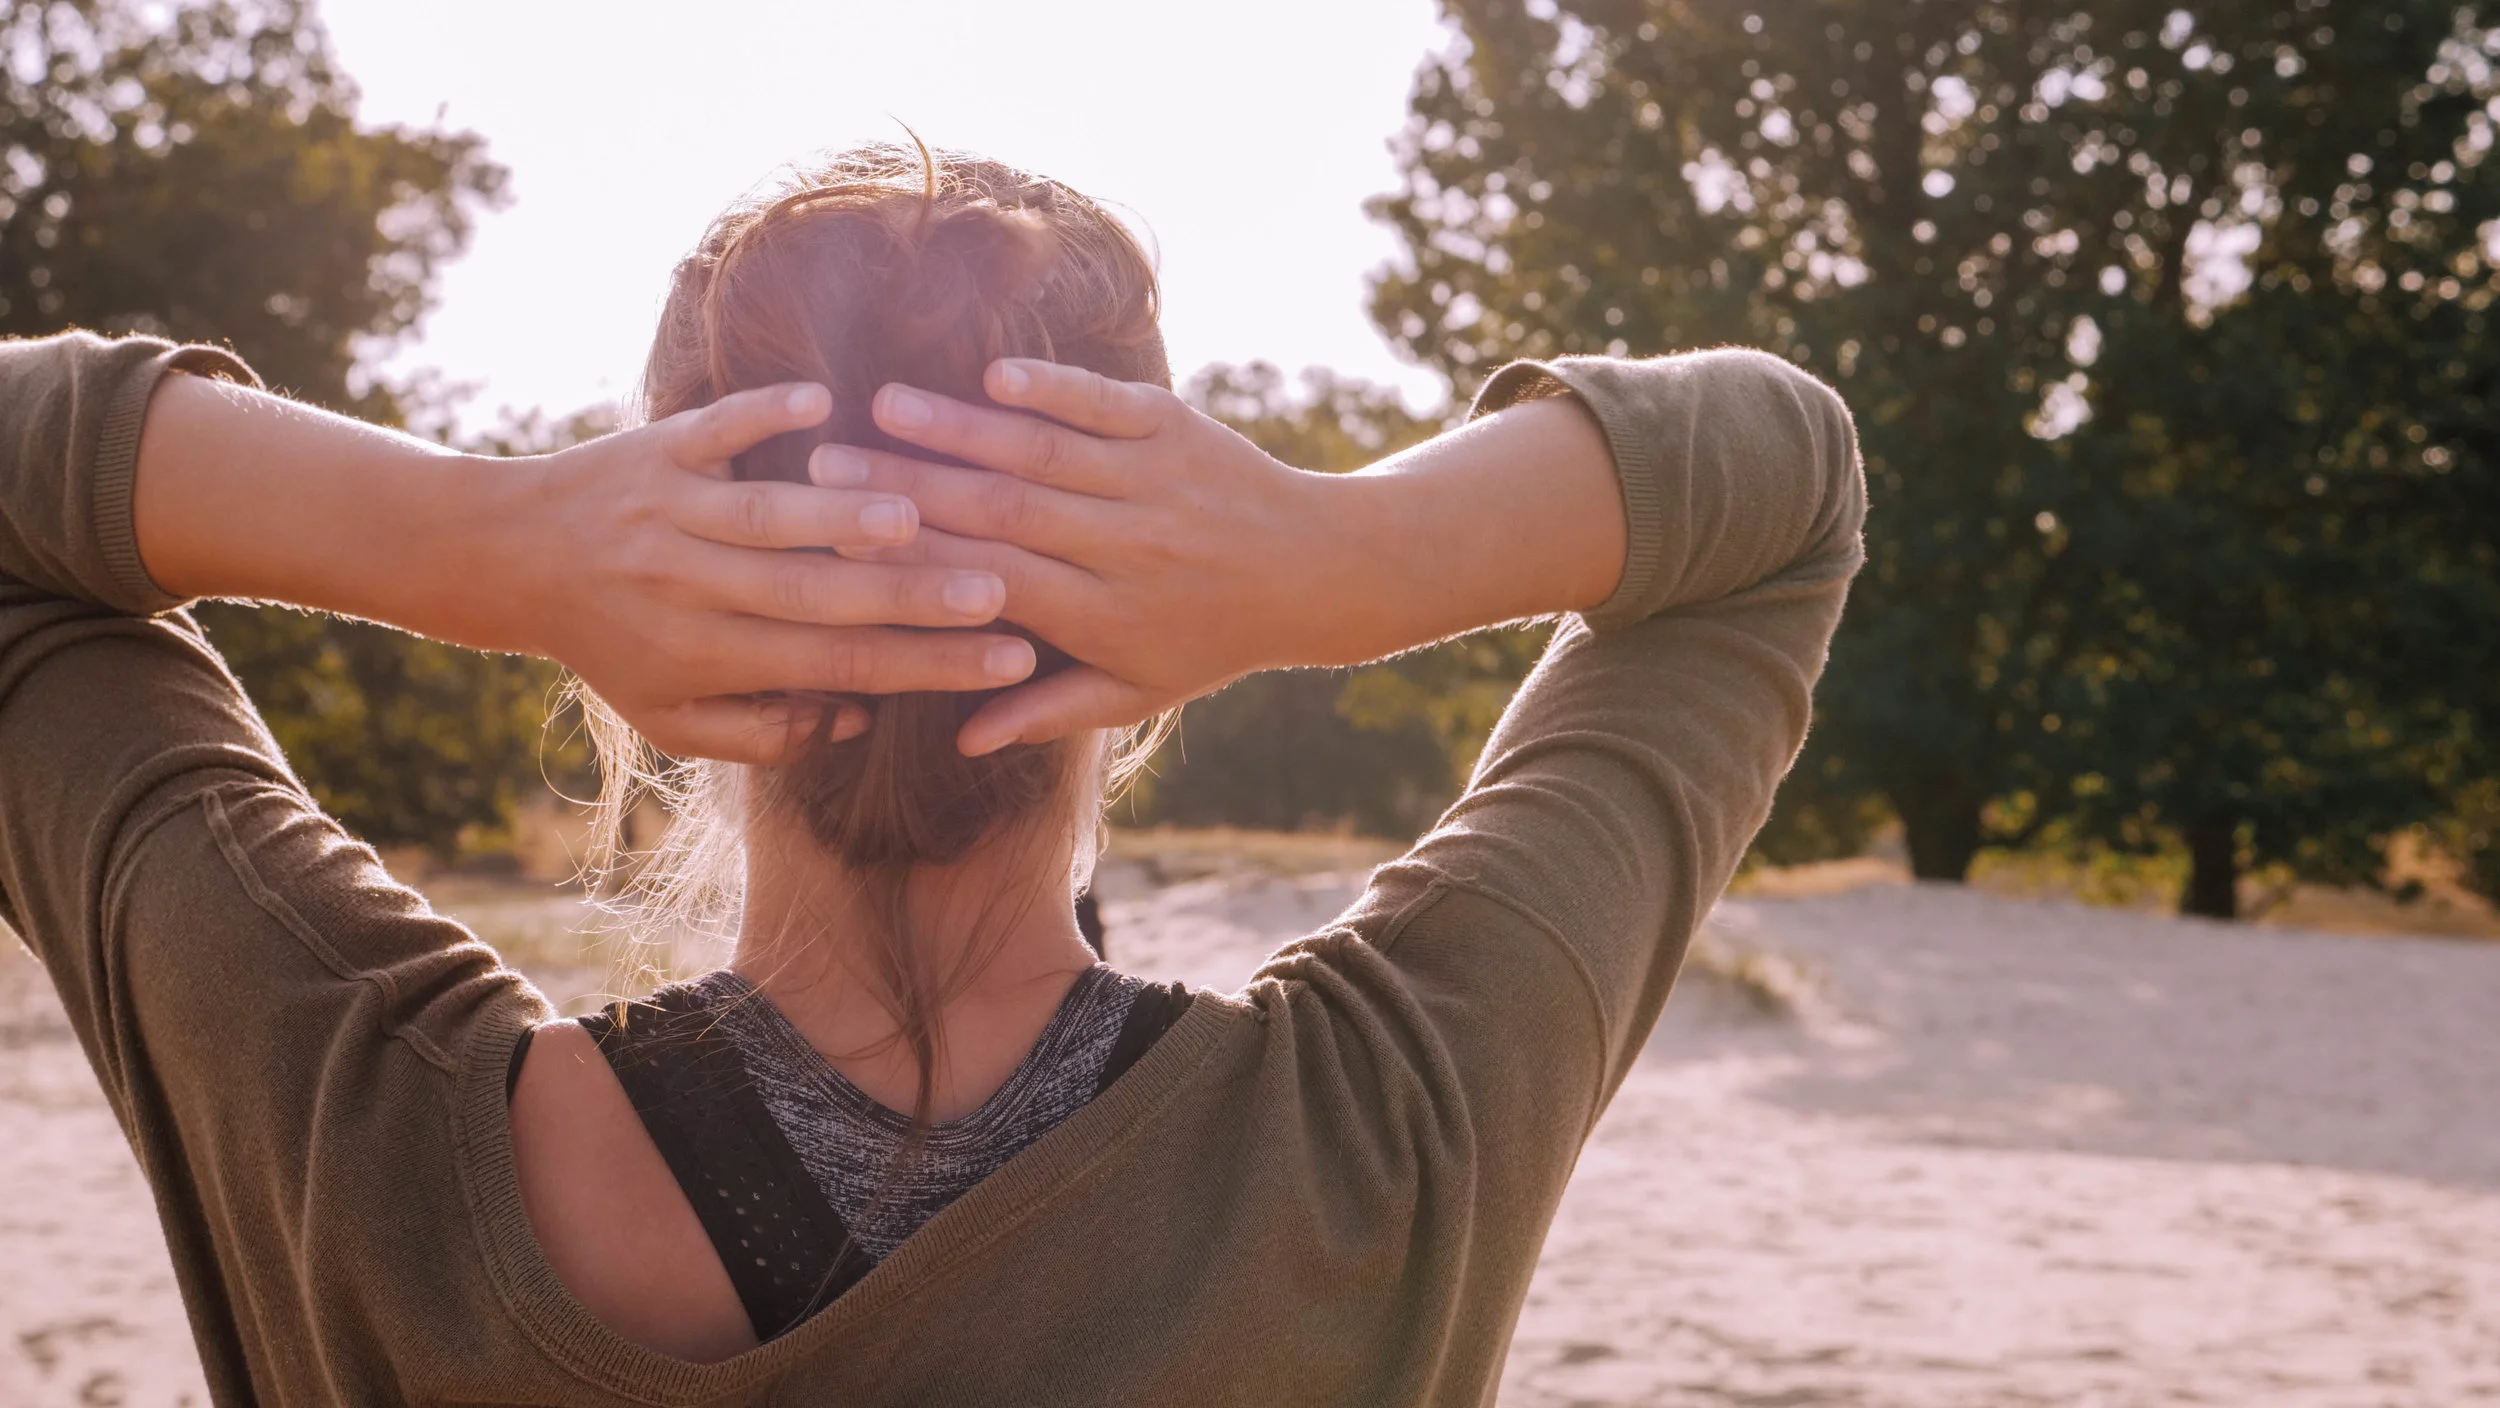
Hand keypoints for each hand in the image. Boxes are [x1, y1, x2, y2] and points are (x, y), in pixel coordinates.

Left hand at [134, 374, 1039, 765]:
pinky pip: (713, 429)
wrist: (505, 559)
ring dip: (847, 515)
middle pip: (820, 596)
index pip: (840, 666)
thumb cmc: (611, 643)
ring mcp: (673, 513)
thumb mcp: (673, 716)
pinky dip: (763, 413)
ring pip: (771, 517)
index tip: (1010, 661)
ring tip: (923, 512)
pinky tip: (824, 401)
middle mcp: (693, 589)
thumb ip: (765, 732)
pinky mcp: (654, 449)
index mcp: (710, 658)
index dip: (928, 667)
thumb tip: (857, 716)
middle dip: (915, 596)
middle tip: (1001, 591)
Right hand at [802, 363, 1376, 754]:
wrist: (1317, 573)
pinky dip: (1054, 388)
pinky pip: (1106, 405)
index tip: (839, 542)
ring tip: (884, 404)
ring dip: (960, 427)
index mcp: (1101, 617)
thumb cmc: (1211, 639)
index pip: (989, 583)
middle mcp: (1123, 548)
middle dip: (909, 486)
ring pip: (1043, 452)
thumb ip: (1047, 711)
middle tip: (826, 461)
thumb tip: (962, 742)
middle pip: (1001, 512)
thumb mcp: (1137, 691)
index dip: (914, 561)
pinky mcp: (1177, 428)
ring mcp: (1152, 483)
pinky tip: (994, 375)